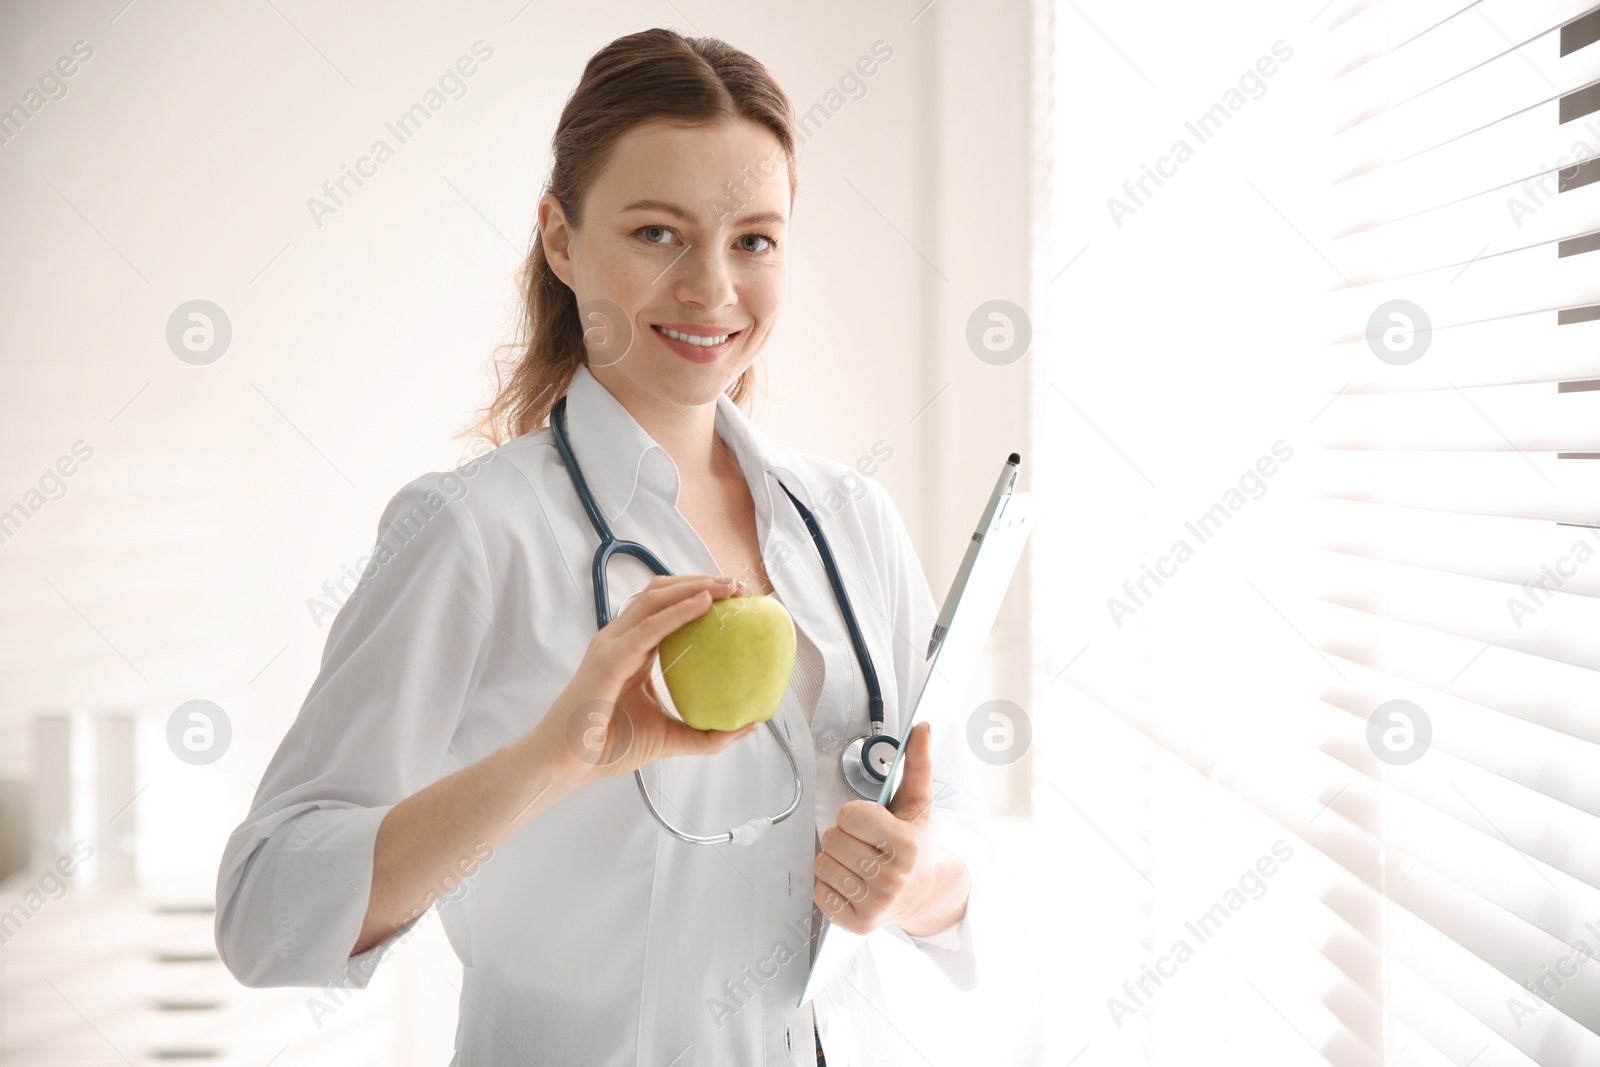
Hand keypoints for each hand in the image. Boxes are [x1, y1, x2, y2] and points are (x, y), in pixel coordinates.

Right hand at [533, 574, 759, 780]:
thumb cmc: (606, 749)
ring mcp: (612, 645)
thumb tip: (748, 726)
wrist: (567, 765)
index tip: (734, 597)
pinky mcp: (610, 658)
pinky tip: (705, 604)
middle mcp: (620, 640)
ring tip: (728, 586)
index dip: (698, 594)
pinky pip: (650, 627)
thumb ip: (706, 734)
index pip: (665, 608)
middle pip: (662, 593)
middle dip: (701, 581)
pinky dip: (680, 611)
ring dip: (695, 586)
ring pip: (655, 598)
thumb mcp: (668, 737)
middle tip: (738, 585)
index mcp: (631, 651)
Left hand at [813, 722, 952, 934]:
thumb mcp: (916, 804)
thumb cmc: (914, 844)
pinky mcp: (858, 924)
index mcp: (907, 845)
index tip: (871, 823)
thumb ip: (917, 764)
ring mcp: (875, 904)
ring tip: (858, 863)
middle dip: (843, 837)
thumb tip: (923, 727)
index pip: (849, 816)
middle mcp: (893, 878)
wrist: (925, 892)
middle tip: (864, 844)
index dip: (855, 815)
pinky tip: (852, 884)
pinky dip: (829, 887)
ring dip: (834, 860)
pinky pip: (819, 894)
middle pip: (831, 839)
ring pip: (822, 865)